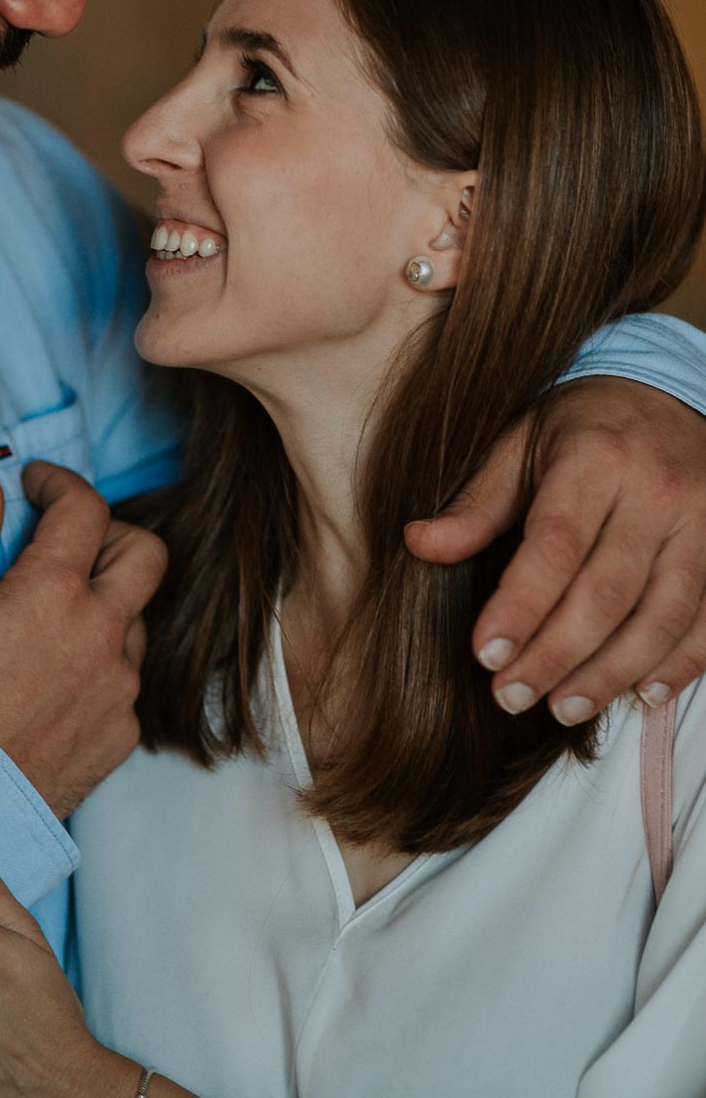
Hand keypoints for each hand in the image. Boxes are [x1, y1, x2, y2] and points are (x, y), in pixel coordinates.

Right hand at [0, 461, 167, 817]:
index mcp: (53, 594)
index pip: (85, 507)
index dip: (59, 482)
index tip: (36, 485)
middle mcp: (103, 635)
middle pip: (145, 553)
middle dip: (108, 533)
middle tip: (62, 543)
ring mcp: (120, 688)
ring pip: (135, 620)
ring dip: (102, 605)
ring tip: (44, 623)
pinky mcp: (122, 733)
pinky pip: (124, 679)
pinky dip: (98, 664)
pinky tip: (50, 680)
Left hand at [406, 379, 705, 723]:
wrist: (665, 389)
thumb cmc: (580, 427)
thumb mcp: (519, 443)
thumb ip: (477, 503)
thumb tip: (419, 543)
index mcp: (594, 460)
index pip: (555, 547)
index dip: (520, 607)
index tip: (485, 654)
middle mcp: (655, 492)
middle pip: (606, 592)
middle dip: (555, 655)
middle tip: (511, 696)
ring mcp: (702, 522)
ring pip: (661, 615)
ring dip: (611, 672)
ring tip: (563, 708)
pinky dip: (680, 663)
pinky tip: (641, 693)